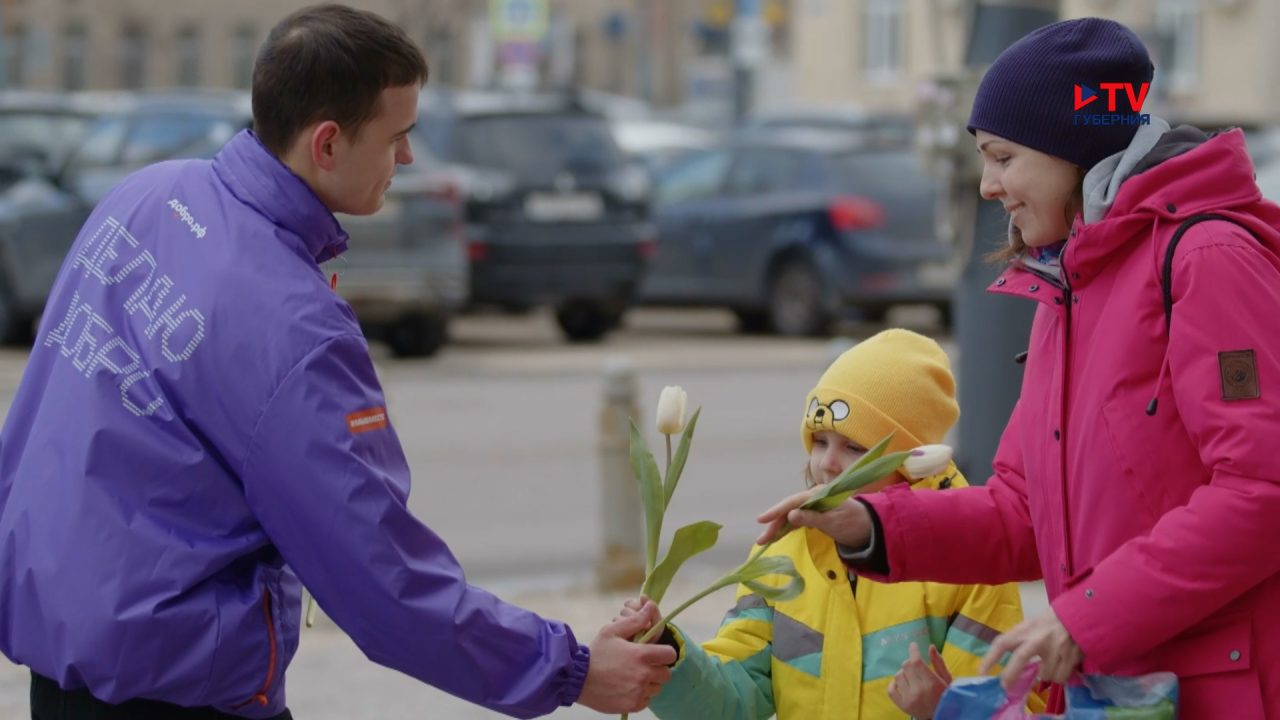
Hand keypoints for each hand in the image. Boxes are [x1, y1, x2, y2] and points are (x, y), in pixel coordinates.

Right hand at [578, 601, 675, 712]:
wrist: (577, 678)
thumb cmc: (596, 653)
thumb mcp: (612, 631)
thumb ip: (635, 620)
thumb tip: (650, 606)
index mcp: (641, 655)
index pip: (670, 654)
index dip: (665, 653)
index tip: (657, 653)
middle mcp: (643, 675)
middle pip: (666, 674)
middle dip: (658, 669)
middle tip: (643, 666)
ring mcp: (638, 692)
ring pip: (656, 688)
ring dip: (649, 683)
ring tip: (633, 677)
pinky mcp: (632, 705)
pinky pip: (646, 701)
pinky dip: (640, 696)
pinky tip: (627, 688)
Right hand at [756, 490, 872, 548]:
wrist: (870, 529)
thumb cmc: (855, 524)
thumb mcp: (834, 523)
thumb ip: (812, 518)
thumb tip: (791, 515)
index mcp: (819, 494)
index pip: (793, 501)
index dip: (776, 511)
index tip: (763, 520)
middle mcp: (814, 497)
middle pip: (789, 509)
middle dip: (774, 524)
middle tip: (761, 539)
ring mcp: (813, 506)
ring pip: (790, 516)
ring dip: (778, 528)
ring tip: (764, 540)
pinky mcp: (814, 515)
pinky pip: (796, 521)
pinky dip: (787, 529)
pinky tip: (777, 536)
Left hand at [887, 643, 951, 718]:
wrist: (944, 717)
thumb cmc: (947, 696)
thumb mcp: (947, 680)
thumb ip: (938, 663)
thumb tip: (930, 647)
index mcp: (931, 683)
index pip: (916, 662)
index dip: (913, 651)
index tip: (913, 645)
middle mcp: (918, 691)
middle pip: (906, 666)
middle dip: (911, 663)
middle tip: (916, 666)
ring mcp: (909, 699)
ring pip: (898, 676)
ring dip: (904, 673)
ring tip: (912, 677)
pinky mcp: (903, 706)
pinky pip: (891, 690)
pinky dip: (894, 684)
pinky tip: (902, 683)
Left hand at [979, 610, 1081, 689]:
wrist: (1080, 615)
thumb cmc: (1051, 621)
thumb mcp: (1032, 625)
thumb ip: (1020, 640)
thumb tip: (1007, 660)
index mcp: (1026, 629)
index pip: (1003, 642)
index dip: (990, 657)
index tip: (982, 672)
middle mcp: (1038, 638)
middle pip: (1020, 658)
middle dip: (1011, 675)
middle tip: (1005, 687)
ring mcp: (1056, 648)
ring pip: (1045, 675)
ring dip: (1046, 675)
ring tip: (1051, 664)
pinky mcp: (1071, 658)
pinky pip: (1060, 678)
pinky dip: (1059, 676)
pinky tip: (1062, 665)